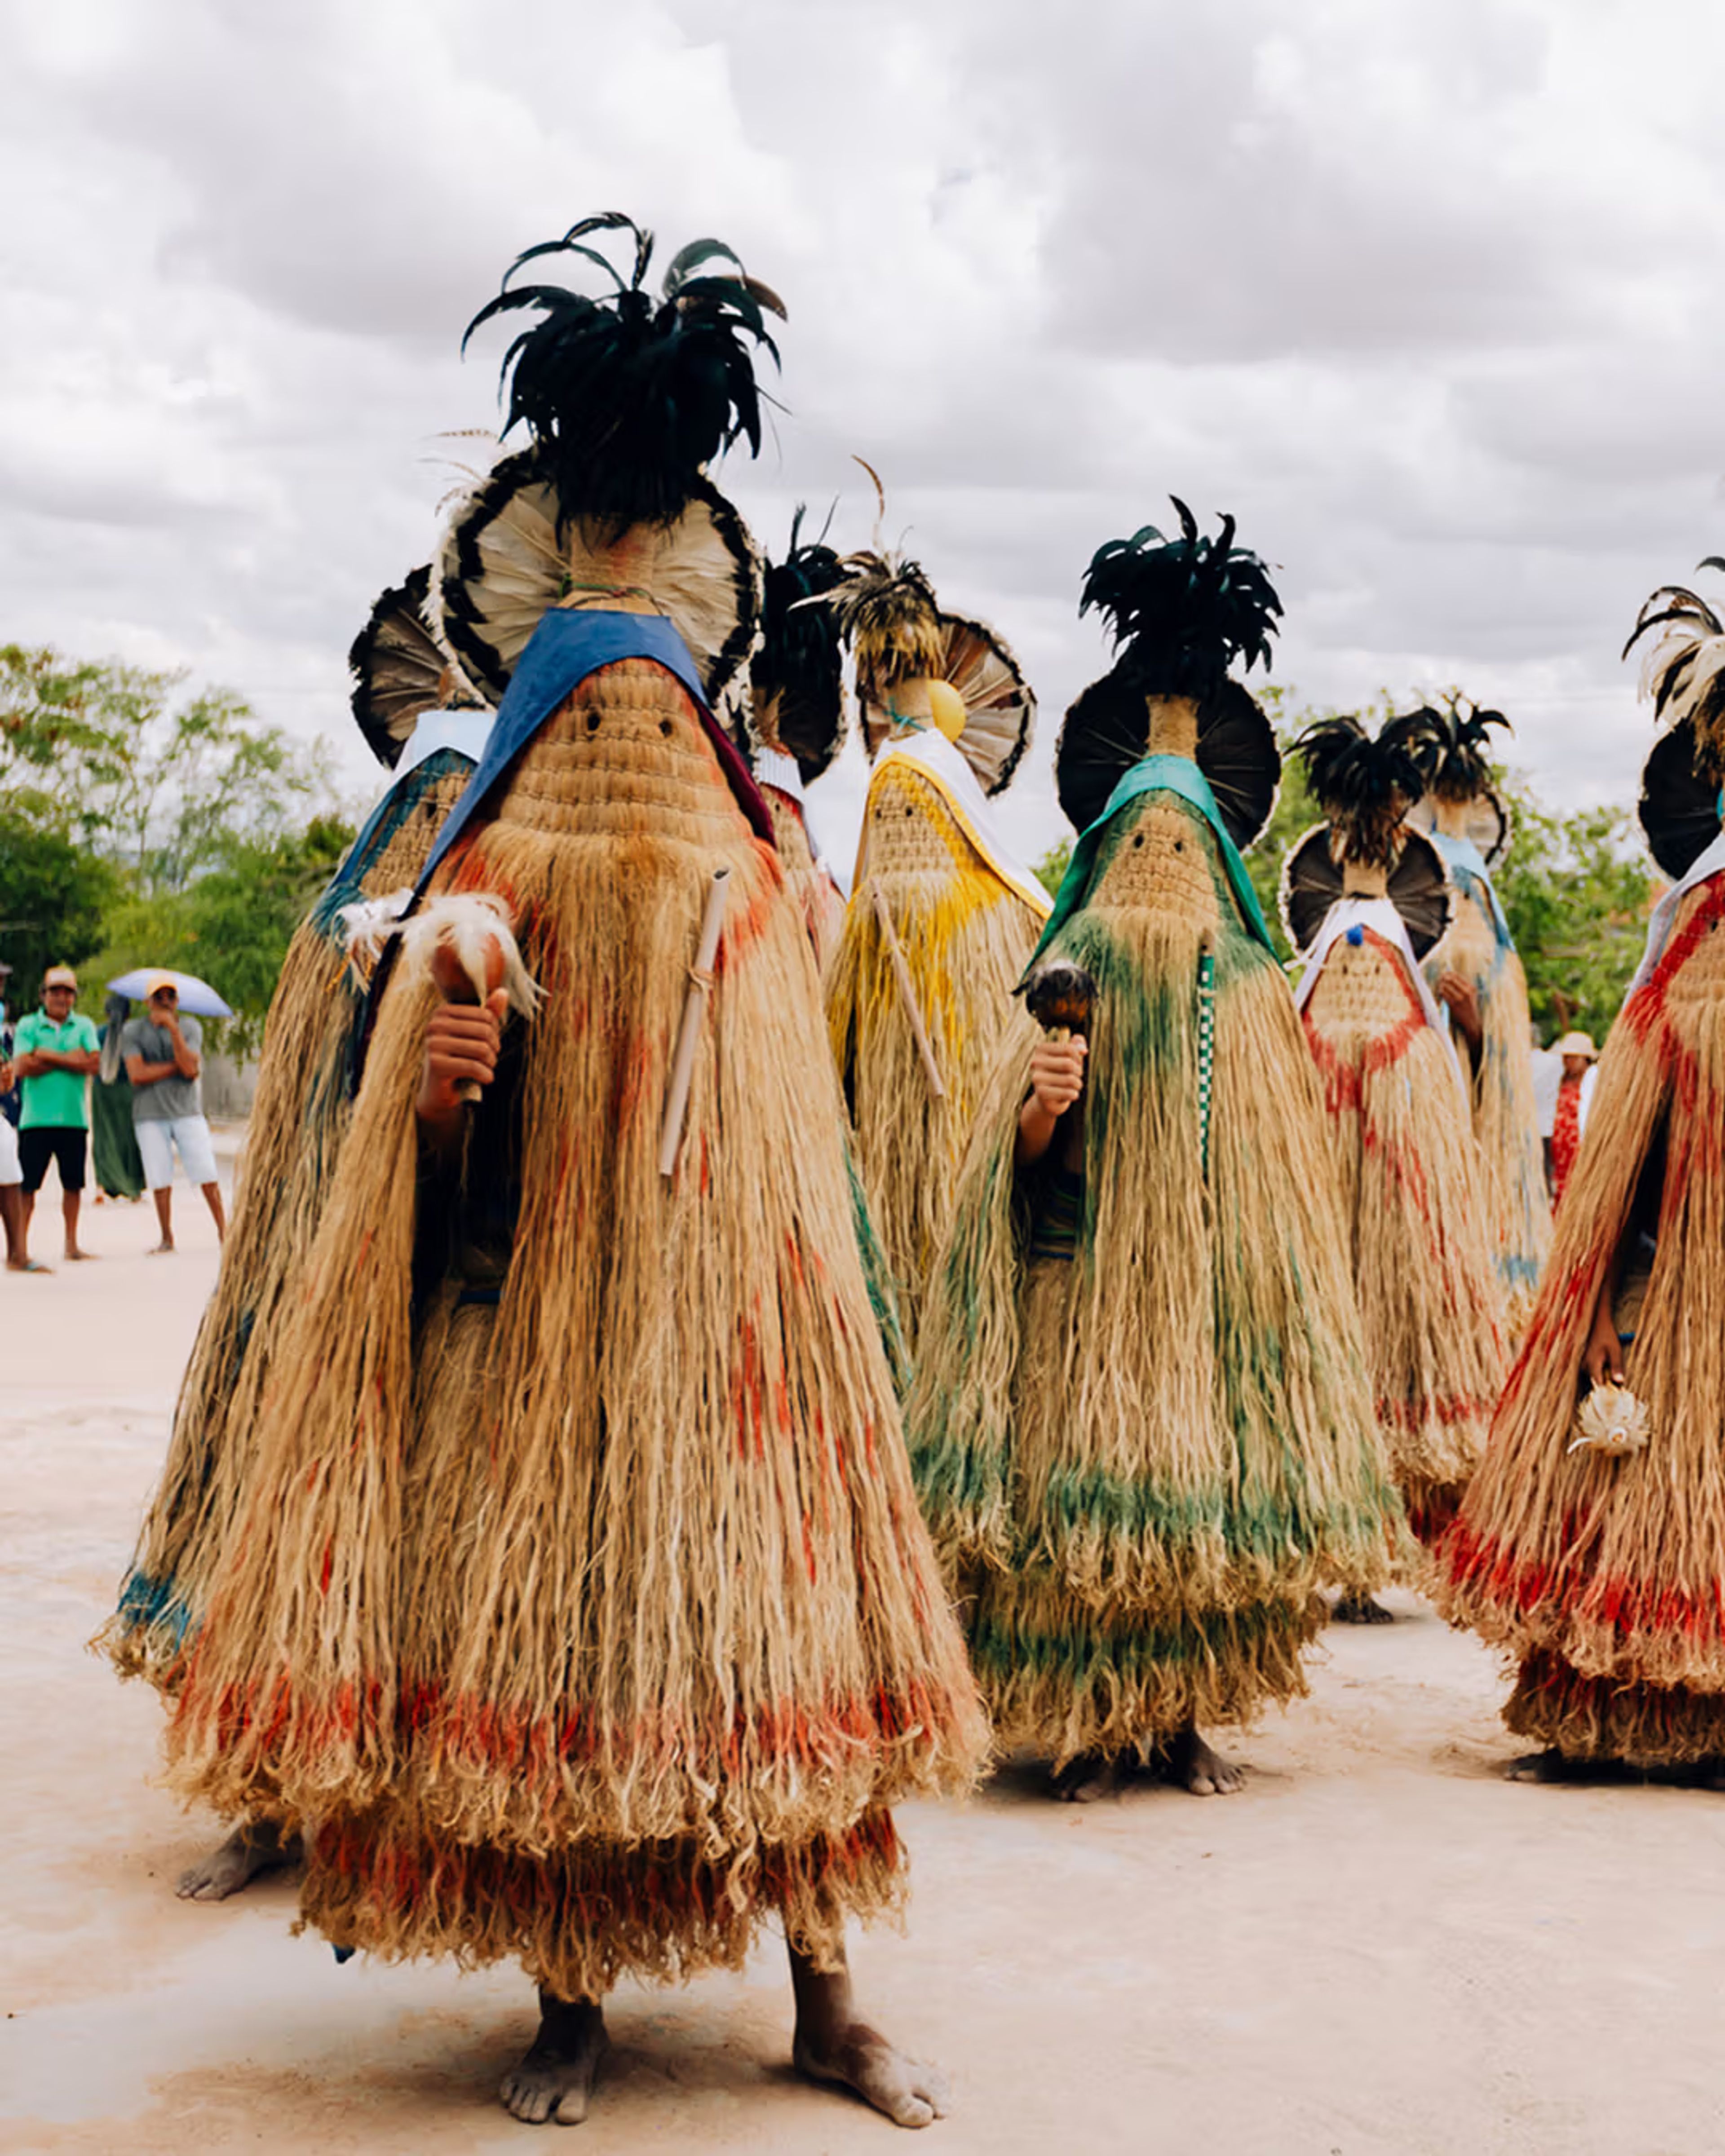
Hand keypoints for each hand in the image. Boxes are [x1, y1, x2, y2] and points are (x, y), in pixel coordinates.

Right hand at [416, 988, 506, 1138]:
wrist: (440, 1092)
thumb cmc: (460, 1059)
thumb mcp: (475, 1035)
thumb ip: (489, 1013)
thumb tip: (503, 992)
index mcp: (443, 1012)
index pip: (486, 1016)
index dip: (495, 1032)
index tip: (490, 1045)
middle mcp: (435, 1025)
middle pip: (485, 1031)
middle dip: (494, 1048)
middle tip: (490, 1059)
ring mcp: (433, 1044)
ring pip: (482, 1049)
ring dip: (491, 1063)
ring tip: (486, 1068)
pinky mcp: (436, 1064)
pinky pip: (474, 1066)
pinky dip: (486, 1075)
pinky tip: (485, 1079)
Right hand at [1029, 1036, 1086, 1117]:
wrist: (1048, 1098)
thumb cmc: (1061, 1073)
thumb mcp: (1070, 1057)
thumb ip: (1077, 1046)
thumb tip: (1083, 1049)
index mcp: (1041, 1049)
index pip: (1069, 1049)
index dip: (1078, 1057)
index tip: (1076, 1062)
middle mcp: (1036, 1061)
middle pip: (1069, 1064)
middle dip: (1078, 1072)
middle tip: (1075, 1076)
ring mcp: (1036, 1077)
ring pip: (1070, 1079)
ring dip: (1078, 1084)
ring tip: (1073, 1086)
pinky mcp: (1041, 1092)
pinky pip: (1068, 1092)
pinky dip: (1074, 1094)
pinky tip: (1070, 1095)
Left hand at [1437, 972, 1481, 1047]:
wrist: (1472, 1021)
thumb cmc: (1469, 1007)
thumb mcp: (1471, 995)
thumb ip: (1463, 986)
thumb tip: (1449, 976)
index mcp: (1471, 988)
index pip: (1457, 976)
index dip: (1449, 973)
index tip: (1444, 974)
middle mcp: (1466, 992)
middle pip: (1450, 979)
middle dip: (1443, 978)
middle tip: (1440, 979)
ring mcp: (1459, 998)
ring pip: (1445, 986)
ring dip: (1440, 986)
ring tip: (1440, 987)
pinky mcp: (1453, 1005)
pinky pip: (1443, 994)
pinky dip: (1440, 992)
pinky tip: (1440, 993)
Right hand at [1582, 1296, 1624, 1388]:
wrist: (1596, 1323)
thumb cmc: (1607, 1336)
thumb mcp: (1615, 1351)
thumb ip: (1617, 1366)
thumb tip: (1620, 1382)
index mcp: (1592, 1365)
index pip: (1598, 1386)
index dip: (1607, 1392)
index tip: (1616, 1394)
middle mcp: (1584, 1366)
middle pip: (1596, 1383)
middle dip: (1607, 1384)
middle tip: (1617, 1380)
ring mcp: (1582, 1364)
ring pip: (1593, 1378)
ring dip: (1603, 1377)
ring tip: (1610, 1368)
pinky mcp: (1582, 1362)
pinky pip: (1591, 1372)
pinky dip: (1599, 1372)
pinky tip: (1605, 1364)